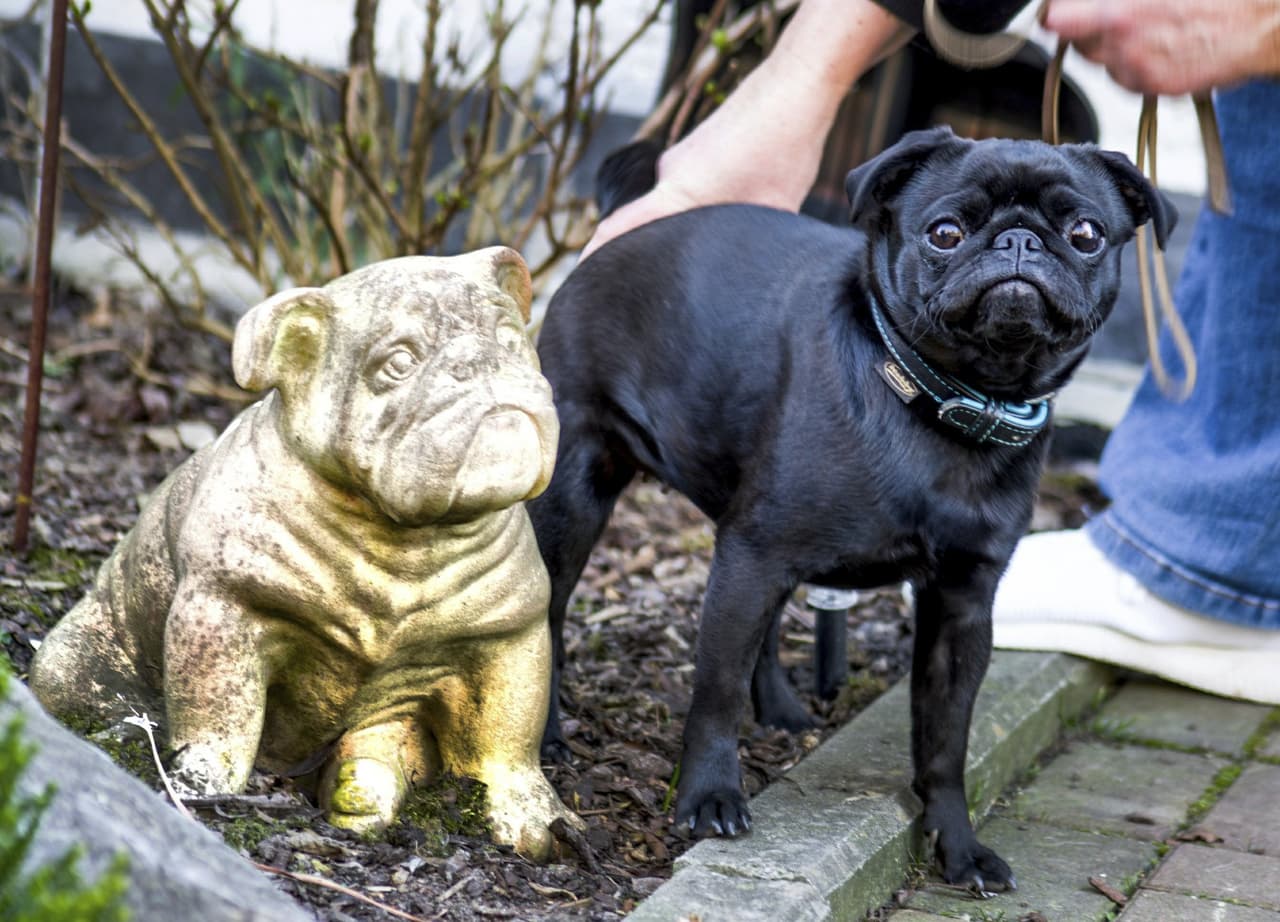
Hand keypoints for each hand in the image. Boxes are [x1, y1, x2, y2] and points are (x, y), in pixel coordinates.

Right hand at [580, 0, 911, 258]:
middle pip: (644, 222)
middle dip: (648, 251)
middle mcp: (668, 174)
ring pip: (672, 205)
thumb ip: (748, 242)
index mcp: (678, 193)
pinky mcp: (696, 150)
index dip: (598, 256)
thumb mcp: (772, 210)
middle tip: (659, 284)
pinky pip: (688, 186)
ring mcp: (680, 159)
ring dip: (684, 227)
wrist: (795, 86)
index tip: (584, 278)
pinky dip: (700, 204)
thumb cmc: (784, 146)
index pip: (619, 229)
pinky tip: (733, 212)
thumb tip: (745, 273)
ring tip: (709, 250)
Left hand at [1044, 0, 1279, 95]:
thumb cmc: (1210, 0)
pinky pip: (1128, 77)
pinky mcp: (1153, 87)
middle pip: (1078, 43)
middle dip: (1088, 30)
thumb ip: (1108, 0)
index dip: (1058, 16)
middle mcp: (1123, 43)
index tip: (1055, 14)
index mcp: (1120, 12)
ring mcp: (1138, 69)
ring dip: (1113, 49)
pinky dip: (1135, 64)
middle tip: (1117, 15)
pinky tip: (1161, 46)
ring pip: (1103, 63)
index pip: (1059, 20)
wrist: (1257, 24)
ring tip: (1149, 28)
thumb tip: (1067, 8)